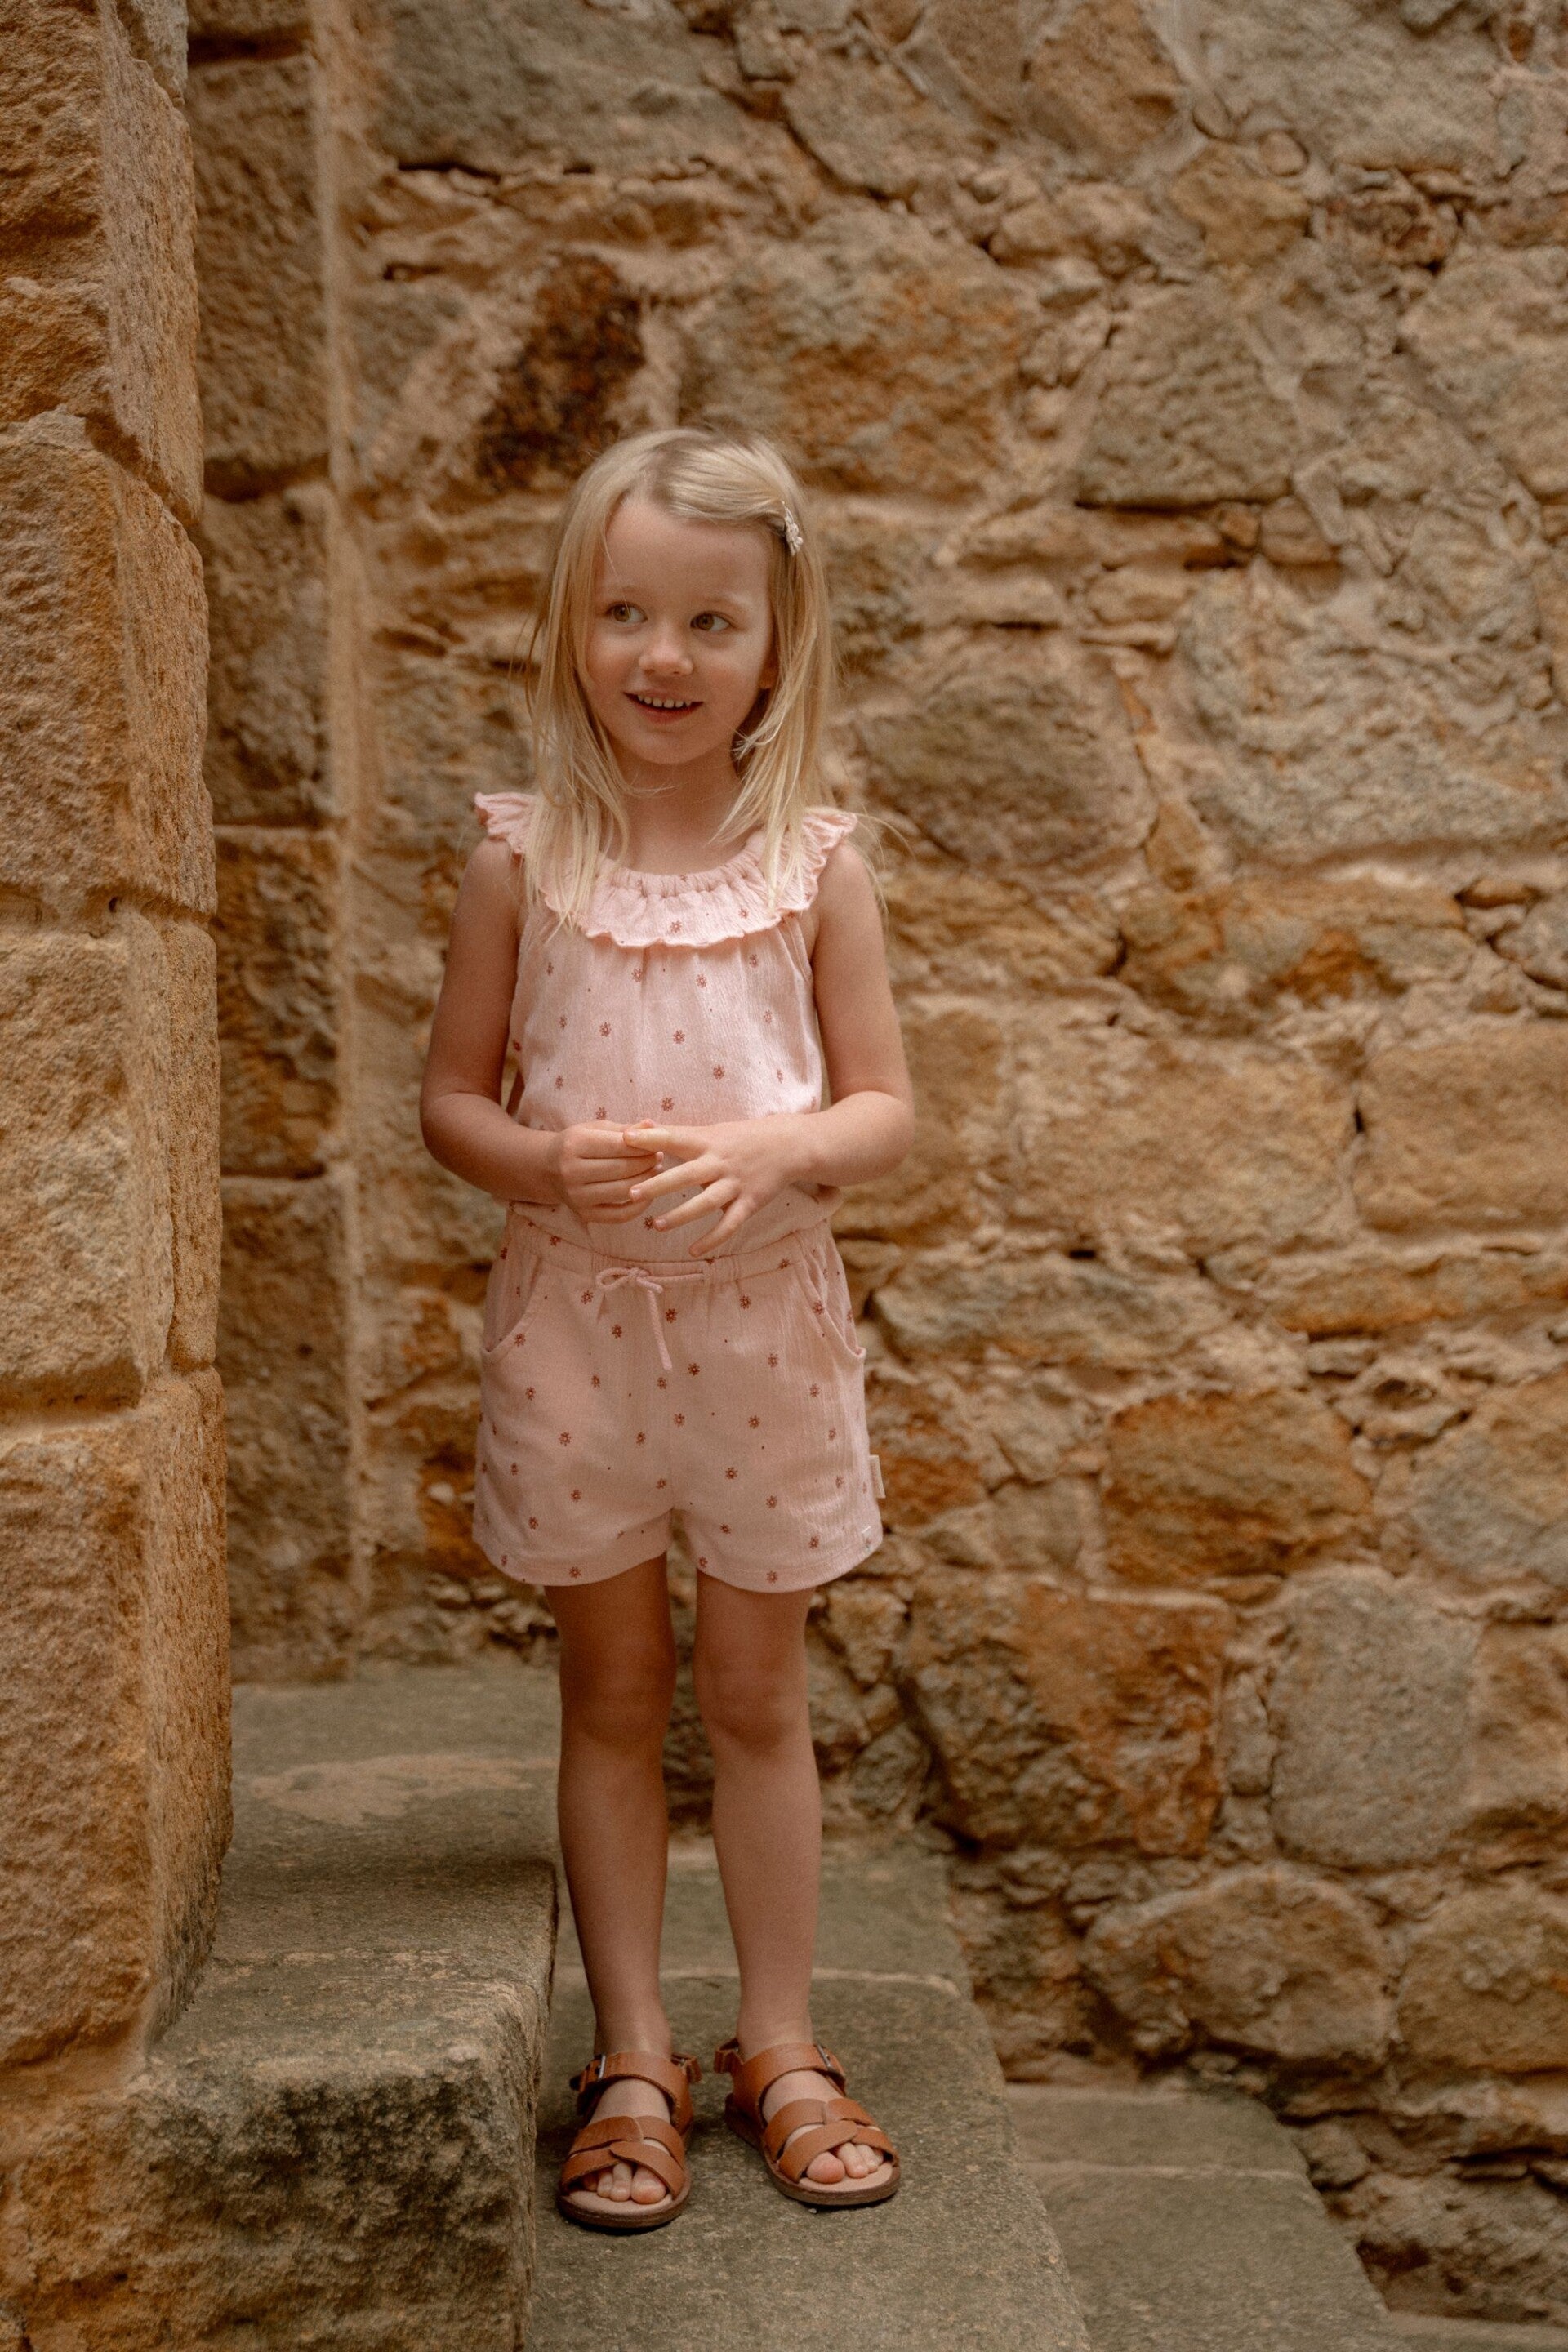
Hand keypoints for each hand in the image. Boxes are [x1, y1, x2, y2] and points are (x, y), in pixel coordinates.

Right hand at [552, 1121, 659, 1223]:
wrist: (547, 1169)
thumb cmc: (577, 1144)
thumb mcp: (595, 1129)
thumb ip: (624, 1129)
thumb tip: (653, 1125)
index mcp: (573, 1145)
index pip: (618, 1145)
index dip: (642, 1145)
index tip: (657, 1143)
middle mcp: (571, 1172)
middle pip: (622, 1169)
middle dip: (646, 1162)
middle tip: (659, 1157)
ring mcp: (577, 1196)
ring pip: (623, 1191)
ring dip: (647, 1182)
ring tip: (656, 1171)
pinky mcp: (584, 1214)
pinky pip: (619, 1215)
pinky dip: (639, 1206)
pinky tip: (648, 1193)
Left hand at [626, 1118, 807, 1255]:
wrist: (788, 1145)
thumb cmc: (742, 1138)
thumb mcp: (712, 1130)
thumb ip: (677, 1133)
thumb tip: (642, 1124)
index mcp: (708, 1141)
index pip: (675, 1138)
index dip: (651, 1139)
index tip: (625, 1139)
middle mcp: (720, 1162)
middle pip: (686, 1174)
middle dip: (658, 1185)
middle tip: (632, 1193)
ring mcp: (735, 1184)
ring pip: (705, 1203)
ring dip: (680, 1215)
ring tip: (656, 1225)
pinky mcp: (750, 1203)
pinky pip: (729, 1225)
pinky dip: (712, 1239)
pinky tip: (693, 1251)